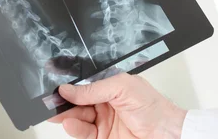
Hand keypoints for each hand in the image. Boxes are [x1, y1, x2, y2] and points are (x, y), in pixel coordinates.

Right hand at [49, 73, 185, 138]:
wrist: (167, 134)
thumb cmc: (153, 108)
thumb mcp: (122, 88)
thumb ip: (94, 89)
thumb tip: (69, 89)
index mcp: (109, 86)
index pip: (84, 84)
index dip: (69, 85)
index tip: (55, 85)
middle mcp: (104, 103)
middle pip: (77, 101)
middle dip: (64, 101)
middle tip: (51, 100)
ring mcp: (102, 121)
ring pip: (77, 117)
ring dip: (66, 115)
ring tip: (59, 113)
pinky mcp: (101, 137)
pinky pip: (82, 132)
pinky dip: (74, 128)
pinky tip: (70, 123)